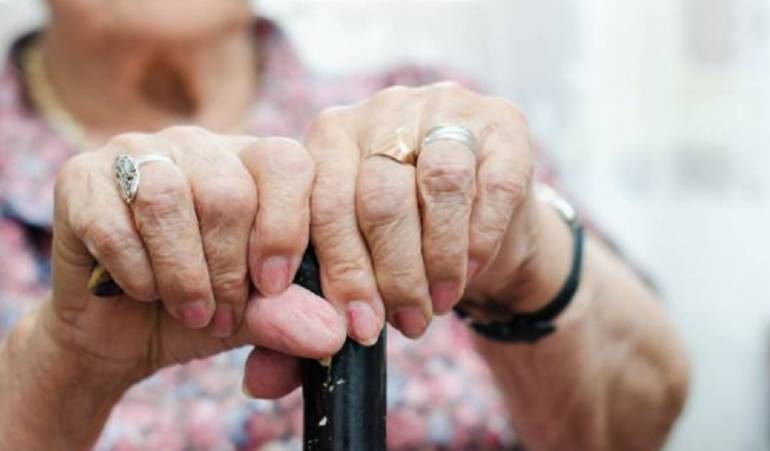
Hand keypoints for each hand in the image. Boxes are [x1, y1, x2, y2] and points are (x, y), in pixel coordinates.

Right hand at [46, 126, 344, 392]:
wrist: (119, 335)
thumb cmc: (201, 312)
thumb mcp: (256, 317)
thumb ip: (291, 316)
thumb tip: (332, 336)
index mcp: (252, 162)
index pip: (288, 163)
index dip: (285, 229)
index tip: (273, 287)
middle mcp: (199, 145)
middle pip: (228, 191)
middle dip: (229, 270)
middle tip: (221, 315)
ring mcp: (138, 152)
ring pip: (169, 198)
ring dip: (183, 274)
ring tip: (190, 310)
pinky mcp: (81, 176)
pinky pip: (114, 222)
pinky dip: (136, 273)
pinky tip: (142, 292)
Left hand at [306, 82, 562, 342]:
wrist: (478, 218)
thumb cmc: (404, 240)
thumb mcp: (355, 259)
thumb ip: (314, 299)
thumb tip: (265, 374)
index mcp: (332, 135)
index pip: (324, 200)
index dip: (339, 269)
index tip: (351, 325)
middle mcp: (384, 110)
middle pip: (380, 195)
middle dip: (391, 274)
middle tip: (401, 324)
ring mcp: (446, 107)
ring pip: (439, 184)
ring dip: (438, 259)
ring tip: (436, 305)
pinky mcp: (504, 124)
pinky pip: (494, 186)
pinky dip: (479, 239)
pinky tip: (470, 272)